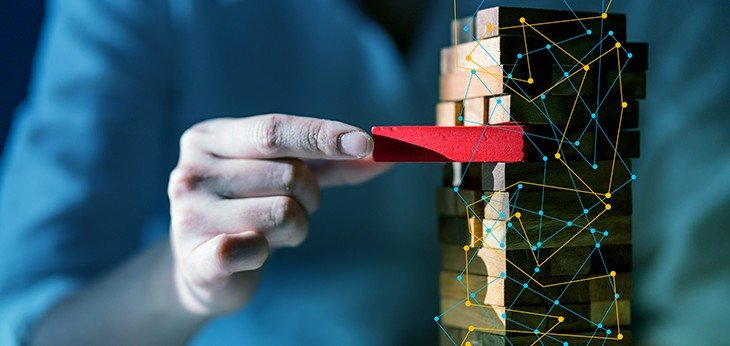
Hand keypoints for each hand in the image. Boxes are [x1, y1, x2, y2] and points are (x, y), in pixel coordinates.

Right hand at [167, 114, 390, 315]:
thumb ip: (333, 163)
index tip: (366, 144)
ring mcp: (189, 214)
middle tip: (296, 206)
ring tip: (271, 232)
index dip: (323, 135)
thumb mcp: (286, 176)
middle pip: (289, 175)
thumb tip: (386, 155)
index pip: (274, 130)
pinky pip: (256, 248)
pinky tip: (252, 253)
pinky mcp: (197, 259)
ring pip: (283, 213)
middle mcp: (192, 170)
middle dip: (311, 195)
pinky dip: (267, 252)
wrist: (202, 270)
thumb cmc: (250, 209)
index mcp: (211, 138)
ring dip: (295, 227)